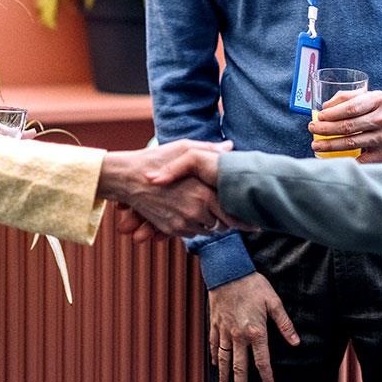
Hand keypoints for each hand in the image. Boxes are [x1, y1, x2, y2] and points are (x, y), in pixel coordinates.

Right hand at [98, 139, 246, 237]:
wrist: (127, 179)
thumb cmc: (155, 159)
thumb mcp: (183, 148)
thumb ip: (209, 150)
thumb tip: (229, 147)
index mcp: (203, 193)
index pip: (232, 214)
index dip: (244, 220)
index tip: (254, 223)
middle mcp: (196, 211)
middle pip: (223, 225)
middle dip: (226, 220)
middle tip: (228, 212)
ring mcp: (183, 223)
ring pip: (207, 230)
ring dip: (209, 222)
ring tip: (205, 208)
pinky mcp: (172, 229)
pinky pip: (191, 233)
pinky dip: (194, 225)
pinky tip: (188, 211)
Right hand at [209, 272, 299, 381]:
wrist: (227, 270)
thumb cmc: (252, 284)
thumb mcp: (273, 301)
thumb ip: (285, 324)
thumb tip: (297, 343)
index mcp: (256, 332)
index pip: (262, 362)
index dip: (266, 378)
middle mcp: (239, 335)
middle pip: (239, 366)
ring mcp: (225, 330)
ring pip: (224, 358)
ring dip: (224, 374)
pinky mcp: (215, 322)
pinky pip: (214, 343)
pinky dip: (214, 355)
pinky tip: (214, 363)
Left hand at [309, 90, 381, 161]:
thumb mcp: (374, 94)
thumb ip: (348, 98)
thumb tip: (325, 107)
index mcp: (378, 100)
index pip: (350, 108)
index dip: (331, 114)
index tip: (318, 117)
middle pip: (347, 127)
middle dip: (325, 129)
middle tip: (312, 130)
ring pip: (352, 143)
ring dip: (330, 145)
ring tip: (316, 145)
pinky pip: (364, 159)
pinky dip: (348, 159)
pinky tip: (334, 157)